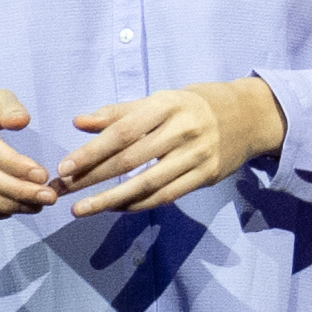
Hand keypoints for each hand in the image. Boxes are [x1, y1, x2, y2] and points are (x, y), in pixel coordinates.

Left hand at [46, 76, 289, 215]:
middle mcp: (184, 130)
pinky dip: (138, 204)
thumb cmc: (193, 106)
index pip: (122, 133)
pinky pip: (167, 195)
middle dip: (92, 179)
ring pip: (147, 184)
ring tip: (81, 210)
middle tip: (62, 191)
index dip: (91, 152)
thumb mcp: (159, 101)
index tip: (64, 168)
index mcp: (167, 106)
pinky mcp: (207, 175)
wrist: (249, 115)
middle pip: (130, 160)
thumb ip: (118, 113)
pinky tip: (115, 208)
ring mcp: (198, 154)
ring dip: (110, 200)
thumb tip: (78, 122)